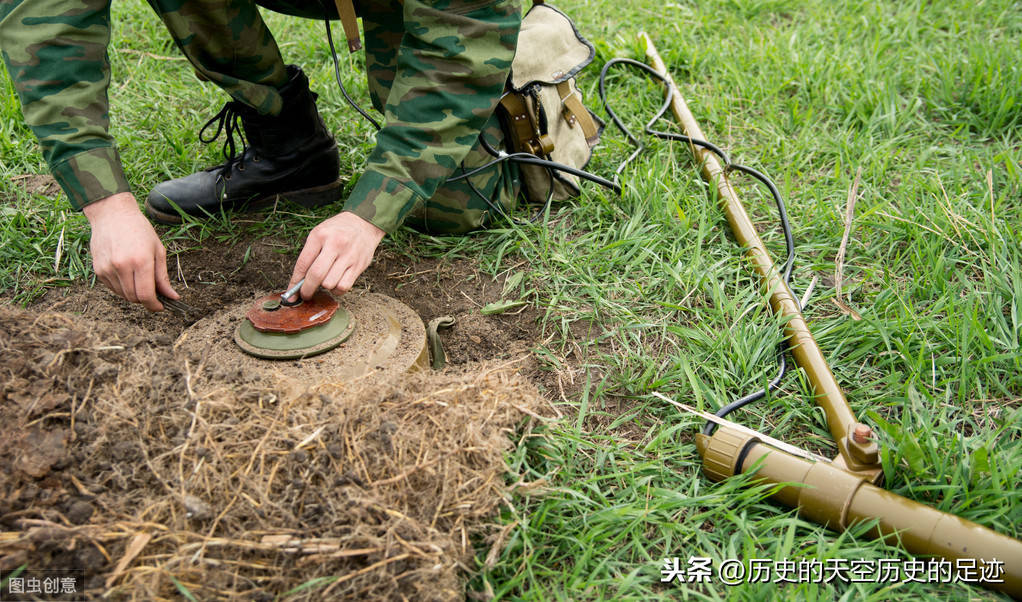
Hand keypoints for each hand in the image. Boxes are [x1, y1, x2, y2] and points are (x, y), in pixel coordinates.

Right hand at [82, 192, 178, 311]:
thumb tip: (172, 296)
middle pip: (134, 298)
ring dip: (133, 293)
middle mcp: (121, 266)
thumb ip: (163, 277)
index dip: (154, 305)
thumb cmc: (139, 229)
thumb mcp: (157, 250)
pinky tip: (127, 274)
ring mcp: (107, 268)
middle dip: (145, 300)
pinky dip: (122, 288)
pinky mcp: (98, 269)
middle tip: (153, 292)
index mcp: (140, 261)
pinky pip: (112, 288)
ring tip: (139, 278)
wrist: (111, 214)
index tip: (160, 306)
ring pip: (123, 295)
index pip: (146, 295)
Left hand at [289, 211, 385, 298]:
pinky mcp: (359, 265)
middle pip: (316, 275)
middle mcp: (335, 245)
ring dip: (324, 287)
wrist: (363, 223)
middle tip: (305, 294)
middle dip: (307, 290)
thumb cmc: (338, 230)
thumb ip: (310, 254)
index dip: (295, 281)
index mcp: (320, 235)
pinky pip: (344, 287)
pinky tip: (336, 283)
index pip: (303, 263)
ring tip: (325, 280)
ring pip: (330, 283)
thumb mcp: (320, 233)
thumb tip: (299, 280)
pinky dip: (337, 290)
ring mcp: (348, 255)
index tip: (291, 293)